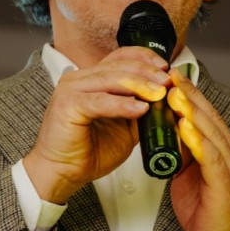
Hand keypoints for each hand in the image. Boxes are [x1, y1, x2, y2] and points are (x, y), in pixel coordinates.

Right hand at [24, 47, 172, 203]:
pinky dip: (123, 104)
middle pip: (118, 65)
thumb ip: (140, 110)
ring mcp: (71, 89)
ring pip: (111, 79)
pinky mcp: (67, 105)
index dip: (144, 58)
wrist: (61, 173)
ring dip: (139, 85)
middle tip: (167, 82)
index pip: (120, 57)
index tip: (165, 67)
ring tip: (159, 93)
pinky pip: (101, 101)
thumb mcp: (124, 128)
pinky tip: (141, 109)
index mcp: (90, 80)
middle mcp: (79, 79)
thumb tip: (166, 101)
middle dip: (147, 72)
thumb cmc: (87, 152)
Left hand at [167, 73, 229, 230]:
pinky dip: (198, 141)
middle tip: (169, 75)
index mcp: (223, 148)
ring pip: (210, 132)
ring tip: (174, 95)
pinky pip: (211, 158)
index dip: (188, 93)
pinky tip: (185, 128)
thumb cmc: (208, 211)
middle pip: (208, 116)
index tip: (170, 76)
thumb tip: (168, 131)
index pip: (205, 113)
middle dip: (188, 94)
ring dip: (192, 112)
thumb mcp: (190, 174)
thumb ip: (183, 151)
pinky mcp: (226, 184)